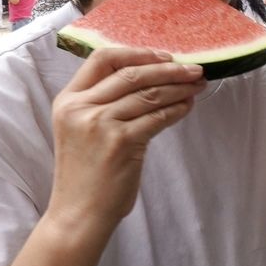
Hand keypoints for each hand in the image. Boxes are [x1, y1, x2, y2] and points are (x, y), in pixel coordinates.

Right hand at [47, 48, 206, 235]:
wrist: (79, 212)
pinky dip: (178, 109)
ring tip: (197, 86)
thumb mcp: (82, 130)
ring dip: (179, 87)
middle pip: (132, 73)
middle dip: (168, 69)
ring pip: (149, 94)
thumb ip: (104, 103)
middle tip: (194, 69)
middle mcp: (81, 107)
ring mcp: (100, 124)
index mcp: (68, 100)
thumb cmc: (86, 173)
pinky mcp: (122, 142)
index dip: (137, 53)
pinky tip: (188, 106)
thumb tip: (150, 78)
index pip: (102, 59)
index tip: (164, 56)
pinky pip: (158, 117)